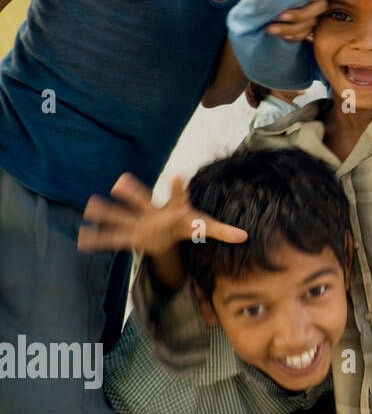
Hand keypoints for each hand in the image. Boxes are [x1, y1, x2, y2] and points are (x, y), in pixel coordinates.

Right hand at [78, 174, 247, 256]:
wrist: (168, 232)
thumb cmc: (188, 225)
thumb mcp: (206, 227)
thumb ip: (223, 231)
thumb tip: (246, 236)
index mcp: (175, 209)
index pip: (179, 196)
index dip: (178, 186)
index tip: (178, 174)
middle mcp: (153, 212)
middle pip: (143, 200)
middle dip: (133, 192)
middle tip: (121, 180)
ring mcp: (139, 222)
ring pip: (122, 216)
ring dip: (107, 211)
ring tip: (91, 205)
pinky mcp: (130, 236)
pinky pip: (112, 238)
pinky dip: (98, 239)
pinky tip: (82, 239)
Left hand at [242, 0, 333, 40]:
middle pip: (321, 5)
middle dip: (301, 14)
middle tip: (280, 16)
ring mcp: (311, 9)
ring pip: (312, 21)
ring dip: (292, 28)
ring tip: (271, 29)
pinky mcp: (305, 23)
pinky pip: (306, 32)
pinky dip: (295, 35)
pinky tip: (282, 36)